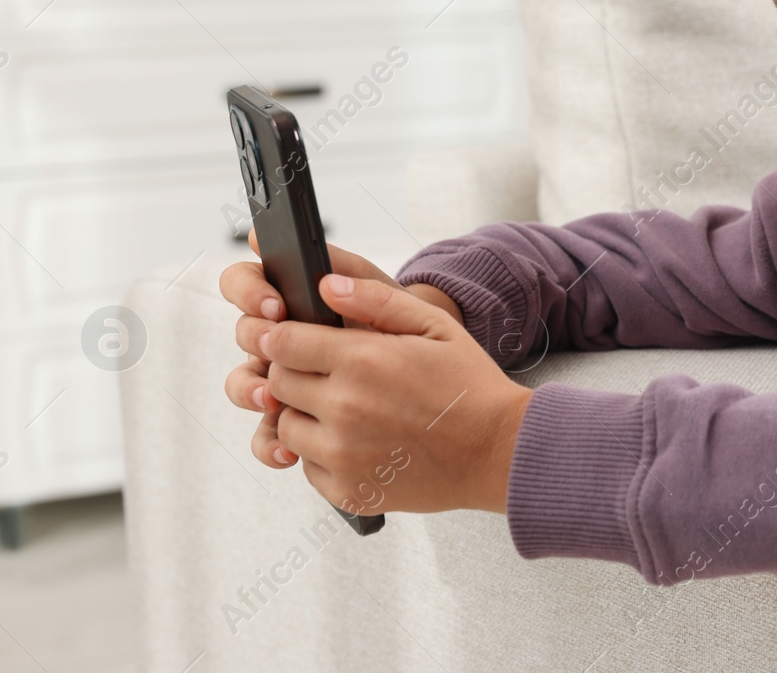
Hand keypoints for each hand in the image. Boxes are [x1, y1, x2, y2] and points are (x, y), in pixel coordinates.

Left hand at [260, 271, 533, 514]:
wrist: (498, 451)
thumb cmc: (469, 386)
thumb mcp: (434, 325)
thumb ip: (375, 299)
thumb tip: (325, 284)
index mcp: (361, 361)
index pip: (281, 342)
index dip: (284, 337)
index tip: (293, 339)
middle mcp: (344, 409)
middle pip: (277, 382)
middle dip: (295, 372)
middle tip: (329, 373)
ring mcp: (343, 455)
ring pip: (285, 426)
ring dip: (305, 413)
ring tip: (346, 408)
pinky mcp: (347, 491)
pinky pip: (307, 466)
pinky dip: (322, 453)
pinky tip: (358, 441)